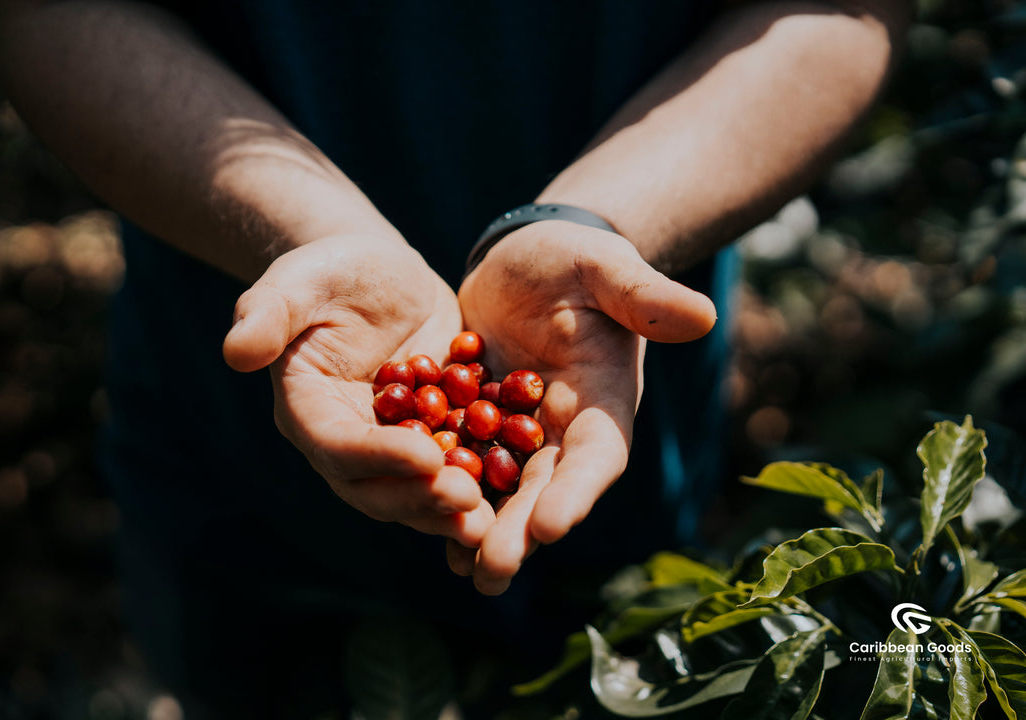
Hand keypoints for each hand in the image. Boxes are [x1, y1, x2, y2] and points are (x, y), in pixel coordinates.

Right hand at [223, 234, 494, 546]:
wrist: (380, 275)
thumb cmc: (332, 270)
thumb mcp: (299, 279)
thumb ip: (268, 312)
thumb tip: (236, 351)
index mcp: (308, 410)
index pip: (339, 446)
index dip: (380, 458)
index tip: (428, 458)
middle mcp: (347, 441)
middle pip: (377, 488)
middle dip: (421, 498)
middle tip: (468, 500)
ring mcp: (391, 447)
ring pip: (416, 492)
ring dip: (451, 511)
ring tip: (492, 519)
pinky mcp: (433, 439)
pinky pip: (455, 470)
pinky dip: (482, 485)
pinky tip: (517, 494)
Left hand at [451, 222, 716, 593]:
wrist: (528, 259)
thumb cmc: (575, 259)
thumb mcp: (605, 268)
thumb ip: (644, 296)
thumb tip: (702, 316)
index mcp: (603, 401)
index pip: (597, 455)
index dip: (577, 490)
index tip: (550, 525)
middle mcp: (565, 429)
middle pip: (546, 488)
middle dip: (521, 531)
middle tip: (492, 572)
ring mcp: (521, 432)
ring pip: (503, 489)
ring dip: (482, 527)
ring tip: (460, 569)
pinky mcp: (478, 422)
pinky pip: (463, 463)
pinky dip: (446, 492)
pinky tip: (418, 518)